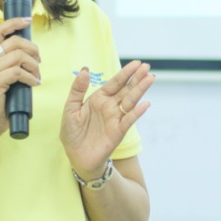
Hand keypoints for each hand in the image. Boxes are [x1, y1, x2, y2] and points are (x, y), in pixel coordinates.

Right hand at [0, 18, 40, 134]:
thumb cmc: (3, 99)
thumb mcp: (7, 75)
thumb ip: (13, 61)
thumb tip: (32, 50)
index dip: (13, 22)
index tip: (27, 21)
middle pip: (15, 42)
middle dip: (33, 49)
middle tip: (39, 62)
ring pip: (18, 56)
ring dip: (34, 65)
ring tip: (37, 76)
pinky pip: (18, 72)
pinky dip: (30, 77)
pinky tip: (34, 84)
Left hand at [60, 59, 153, 176]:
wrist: (76, 157)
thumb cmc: (72, 133)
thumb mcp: (70, 109)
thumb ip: (77, 90)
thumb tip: (85, 70)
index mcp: (99, 99)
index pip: (115, 83)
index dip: (125, 73)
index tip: (136, 63)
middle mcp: (110, 107)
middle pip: (126, 89)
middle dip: (137, 78)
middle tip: (147, 66)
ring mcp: (115, 118)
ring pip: (130, 101)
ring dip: (140, 90)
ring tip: (150, 78)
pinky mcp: (118, 132)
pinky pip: (129, 120)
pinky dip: (137, 112)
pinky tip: (145, 104)